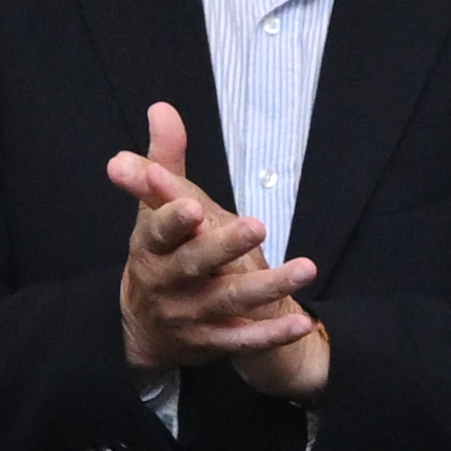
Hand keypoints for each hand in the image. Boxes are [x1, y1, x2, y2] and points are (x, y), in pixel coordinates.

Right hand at [107, 102, 333, 398]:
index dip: (173, 220)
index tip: (192, 207)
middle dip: (225, 246)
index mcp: (150, 247)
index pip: (158, 231)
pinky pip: (244, 339)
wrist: (144, 326)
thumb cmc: (158, 252)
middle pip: (196, 264)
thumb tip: (162, 108)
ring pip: (229, 301)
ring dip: (268, 286)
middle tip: (258, 226)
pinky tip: (304, 323)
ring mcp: (190, 315)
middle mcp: (167, 282)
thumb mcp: (152, 209)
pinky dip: (272, 333)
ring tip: (306, 268)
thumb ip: (163, 161)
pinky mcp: (212, 342)